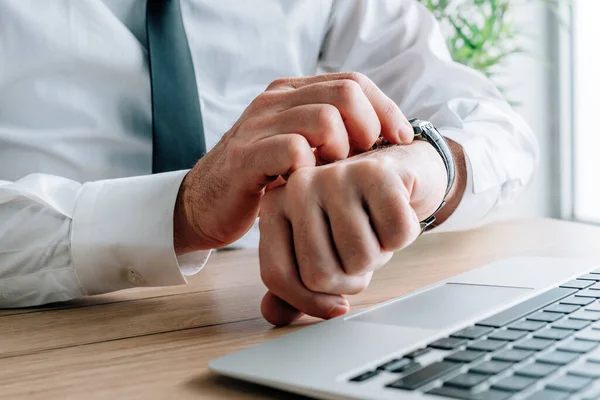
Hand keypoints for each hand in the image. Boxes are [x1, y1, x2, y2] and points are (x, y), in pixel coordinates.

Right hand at [173, 73, 413, 252]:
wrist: (205, 202)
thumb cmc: (263, 177)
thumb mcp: (301, 145)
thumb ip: (332, 131)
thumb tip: (387, 132)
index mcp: (291, 92)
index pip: (353, 81)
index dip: (385, 109)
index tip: (401, 139)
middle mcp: (275, 100)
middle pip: (346, 94)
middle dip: (368, 129)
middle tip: (362, 161)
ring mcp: (258, 125)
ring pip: (325, 119)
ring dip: (341, 152)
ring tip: (331, 174)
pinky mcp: (245, 156)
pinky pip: (293, 150)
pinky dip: (311, 170)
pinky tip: (306, 185)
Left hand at [259, 141, 447, 325]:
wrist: (397, 173)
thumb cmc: (355, 216)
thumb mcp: (320, 251)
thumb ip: (293, 284)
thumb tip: (274, 314)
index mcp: (274, 207)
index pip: (278, 275)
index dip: (309, 302)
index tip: (333, 302)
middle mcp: (298, 187)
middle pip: (318, 274)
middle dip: (350, 279)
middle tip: (358, 253)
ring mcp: (336, 176)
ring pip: (358, 259)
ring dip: (377, 257)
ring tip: (374, 231)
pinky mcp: (377, 174)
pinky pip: (395, 237)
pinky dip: (402, 236)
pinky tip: (393, 213)